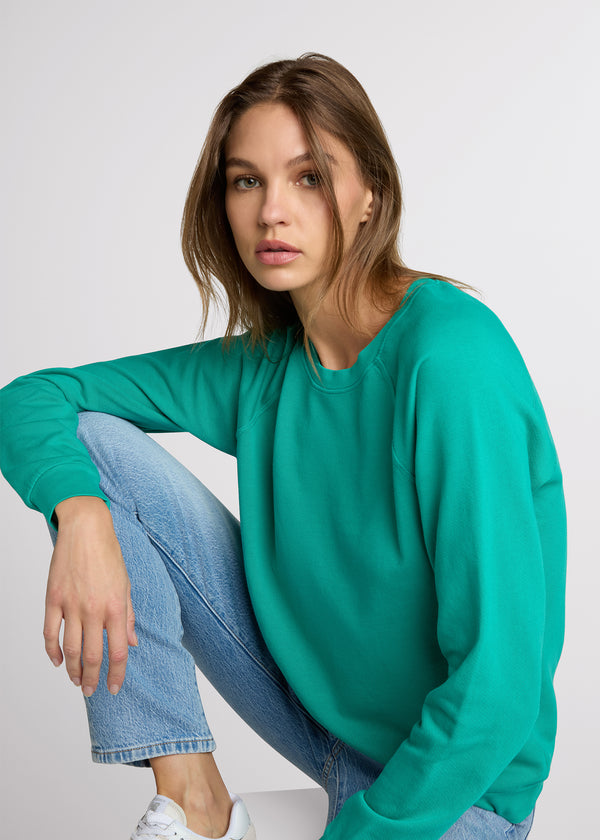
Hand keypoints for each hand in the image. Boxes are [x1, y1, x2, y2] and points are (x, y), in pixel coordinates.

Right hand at [43, 497, 136, 696]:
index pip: (118, 652)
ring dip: (72, 670)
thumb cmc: (109, 554)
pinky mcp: (53, 599)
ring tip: (75, 680)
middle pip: (91, 656)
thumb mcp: (127, 584)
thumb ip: (128, 616)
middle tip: (90, 691)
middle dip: (92, 679)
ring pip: (69, 649)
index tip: (113, 688)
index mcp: (116, 607)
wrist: (86, 530)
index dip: (116, 675)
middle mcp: (94, 609)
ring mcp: (72, 605)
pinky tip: (56, 660)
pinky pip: (50, 632)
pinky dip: (51, 651)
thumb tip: (131, 642)